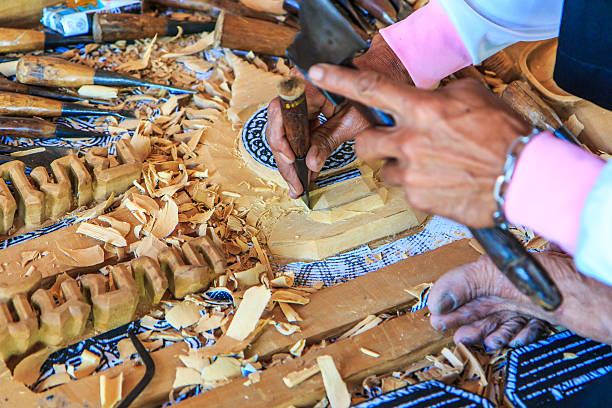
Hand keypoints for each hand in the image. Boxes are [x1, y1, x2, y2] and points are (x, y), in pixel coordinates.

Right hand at [266, 35, 410, 197]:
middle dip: (285, 158)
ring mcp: (301, 100)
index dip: (280, 138)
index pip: (280, 111)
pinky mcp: (307, 110)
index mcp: (308, 84)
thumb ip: (328, 140)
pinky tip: (302, 171)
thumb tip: (310, 163)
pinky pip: (296, 131)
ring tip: (298, 182)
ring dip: (290, 159)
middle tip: (294, 182)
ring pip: (285, 132)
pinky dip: (299, 152)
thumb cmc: (373, 91)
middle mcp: (299, 88)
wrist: (385, 74)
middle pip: (279, 126)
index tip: (291, 158)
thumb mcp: (352, 120)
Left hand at [307, 64, 530, 227]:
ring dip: (400, 167)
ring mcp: (410, 173)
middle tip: (392, 144)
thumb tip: (429, 93)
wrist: (523, 178)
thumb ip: (441, 94)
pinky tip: (443, 182)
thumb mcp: (474, 98)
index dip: (339, 79)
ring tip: (432, 166)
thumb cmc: (503, 137)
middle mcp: (409, 141)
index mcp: (421, 110)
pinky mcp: (417, 198)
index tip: (317, 72)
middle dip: (371, 143)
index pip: (370, 88)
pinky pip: (406, 190)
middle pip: (363, 142)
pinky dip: (419, 186)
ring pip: (384, 169)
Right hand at [428, 251, 611, 347]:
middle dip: (463, 318)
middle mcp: (513, 282)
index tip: (436, 311)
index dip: (450, 297)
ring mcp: (529, 299)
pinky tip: (513, 339)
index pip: (465, 281)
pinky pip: (524, 327)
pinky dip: (516, 336)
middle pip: (480, 303)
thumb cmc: (560, 280)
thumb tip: (438, 298)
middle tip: (446, 328)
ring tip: (475, 340)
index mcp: (499, 267)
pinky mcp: (546, 314)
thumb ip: (465, 283)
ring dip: (486, 332)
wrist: (597, 298)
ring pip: (500, 318)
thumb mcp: (500, 275)